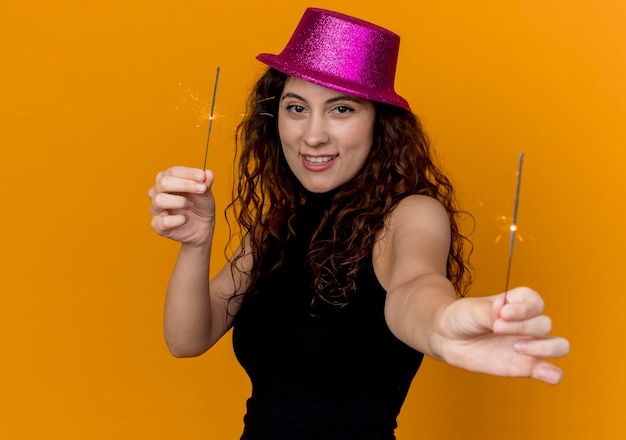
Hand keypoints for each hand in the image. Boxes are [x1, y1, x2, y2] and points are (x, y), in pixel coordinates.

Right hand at [148, 166, 214, 245]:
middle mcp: (158, 193)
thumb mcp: (205, 193)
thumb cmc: (200, 207)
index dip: (188, 173)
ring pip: (160, 200)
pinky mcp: (158, 225)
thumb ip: (206, 182)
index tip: (202, 176)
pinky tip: (186, 219)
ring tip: (191, 205)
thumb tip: (208, 173)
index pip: (172, 172)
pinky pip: (164, 221)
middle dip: (185, 184)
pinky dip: (178, 220)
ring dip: (180, 202)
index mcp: (167, 180)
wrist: (203, 228)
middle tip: (202, 189)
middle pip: (163, 183)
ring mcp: (156, 209)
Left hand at [437, 287, 569, 384]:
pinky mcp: (526, 366)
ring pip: (559, 346)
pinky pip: (552, 373)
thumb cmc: (461, 318)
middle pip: (545, 323)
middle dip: (522, 327)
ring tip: (516, 348)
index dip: (524, 308)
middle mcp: (529, 323)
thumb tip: (502, 310)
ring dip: (543, 347)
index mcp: (518, 303)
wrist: (448, 338)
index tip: (503, 313)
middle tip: (496, 329)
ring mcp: (530, 345)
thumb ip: (488, 312)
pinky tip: (541, 373)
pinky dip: (553, 374)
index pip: (536, 302)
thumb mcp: (471, 310)